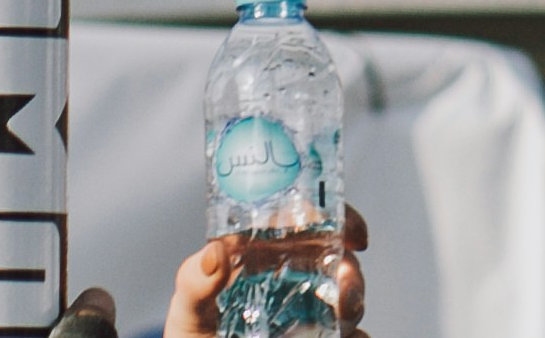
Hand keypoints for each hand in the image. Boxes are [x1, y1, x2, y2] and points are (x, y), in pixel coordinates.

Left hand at [162, 210, 368, 337]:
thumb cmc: (194, 334)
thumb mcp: (188, 308)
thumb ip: (195, 280)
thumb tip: (215, 252)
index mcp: (268, 253)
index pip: (311, 221)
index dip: (340, 219)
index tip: (356, 234)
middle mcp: (295, 277)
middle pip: (339, 260)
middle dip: (351, 271)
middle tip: (345, 287)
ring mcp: (308, 313)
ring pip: (348, 299)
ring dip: (354, 304)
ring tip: (342, 319)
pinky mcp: (316, 337)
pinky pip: (350, 335)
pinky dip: (356, 335)